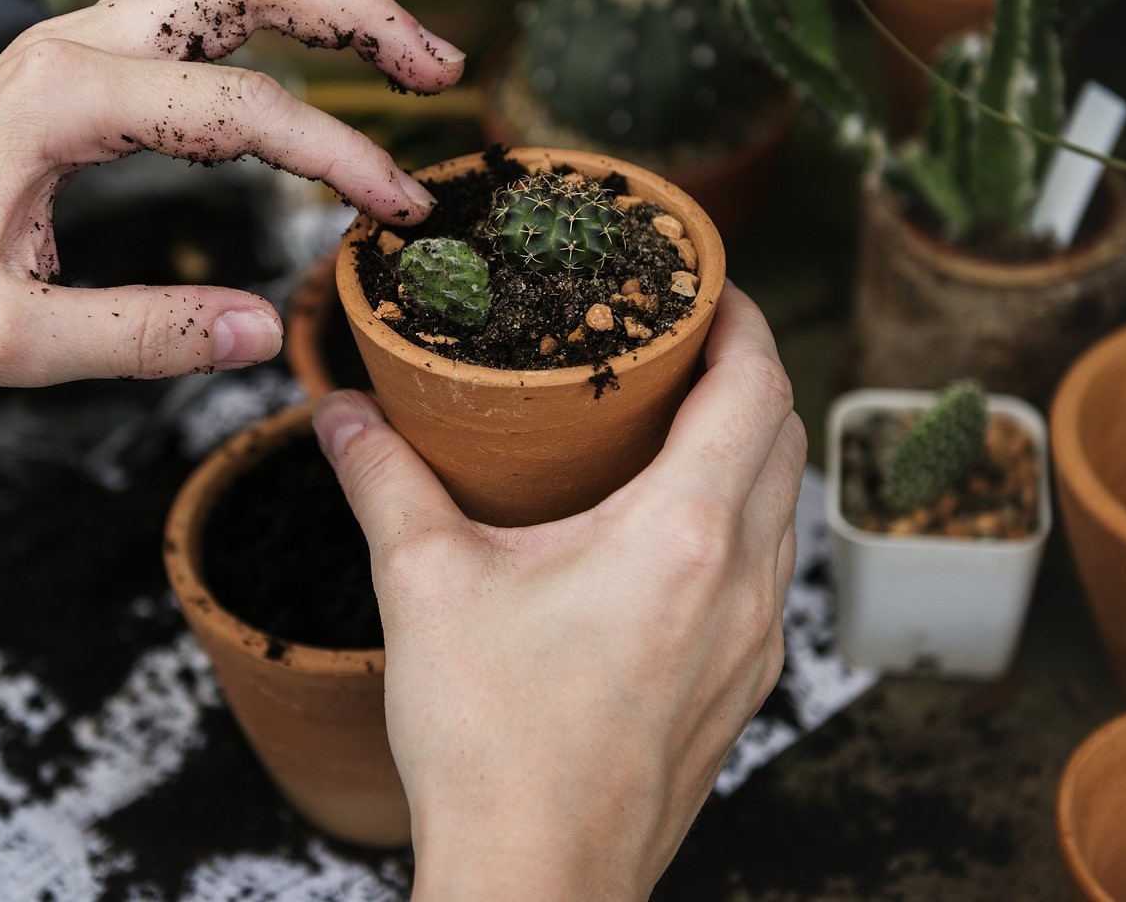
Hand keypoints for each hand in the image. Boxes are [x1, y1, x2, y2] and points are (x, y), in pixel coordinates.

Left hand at [0, 0, 463, 596]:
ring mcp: (70, 38)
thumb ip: (142, 336)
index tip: (401, 207)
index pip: (240, 109)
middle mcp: (71, 43)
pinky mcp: (72, 57)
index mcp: (61, 101)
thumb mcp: (13, 343)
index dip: (338, 153)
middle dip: (354, 12)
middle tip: (440, 63)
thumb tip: (264, 331)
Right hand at [313, 285, 803, 901]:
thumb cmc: (491, 744)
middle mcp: (744, 584)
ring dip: (747, 448)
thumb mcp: (424, 587)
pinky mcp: (741, 691)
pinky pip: (767, 574)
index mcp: (684, 534)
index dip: (742, 316)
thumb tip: (340, 412)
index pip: (757, 384)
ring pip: (783, 508)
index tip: (702, 283)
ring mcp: (755, 645)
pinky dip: (739, 521)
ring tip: (670, 425)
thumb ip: (383, 481)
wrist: (536, 882)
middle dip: (745, 371)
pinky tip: (666, 534)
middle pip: (784, 436)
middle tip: (675, 341)